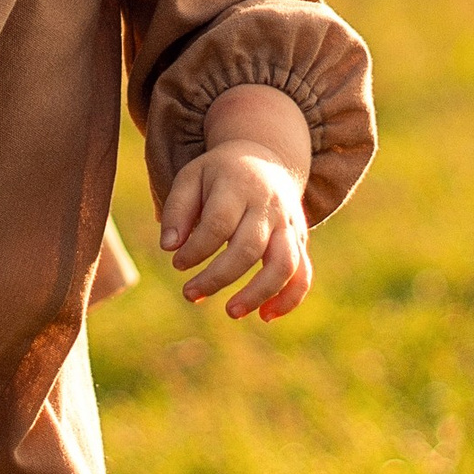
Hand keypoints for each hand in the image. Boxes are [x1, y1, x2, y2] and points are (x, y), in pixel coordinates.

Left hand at [159, 99, 313, 319]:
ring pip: (284, 264)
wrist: (266, 157)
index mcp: (238, 185)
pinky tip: (266, 316)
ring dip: (258, 293)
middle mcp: (268, 206)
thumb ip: (177, 209)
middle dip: (218, 277)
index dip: (196, 249)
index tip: (177, 263)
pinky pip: (303, 273)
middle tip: (189, 294)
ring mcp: (289, 223)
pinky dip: (290, 298)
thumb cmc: (219, 174)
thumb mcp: (191, 177)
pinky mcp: (301, 239)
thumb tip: (169, 247)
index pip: (218, 223)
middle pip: (249, 247)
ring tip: (231, 312)